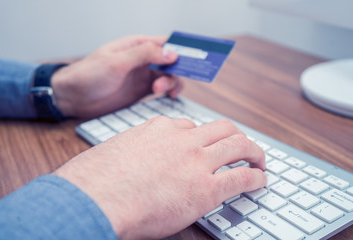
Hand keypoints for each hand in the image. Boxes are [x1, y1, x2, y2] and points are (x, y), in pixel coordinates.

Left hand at [51, 35, 180, 117]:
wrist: (73, 98)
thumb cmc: (89, 74)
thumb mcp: (117, 62)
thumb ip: (144, 55)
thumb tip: (172, 53)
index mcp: (137, 45)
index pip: (165, 42)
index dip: (181, 49)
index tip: (194, 58)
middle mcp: (143, 59)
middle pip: (171, 61)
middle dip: (177, 69)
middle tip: (173, 80)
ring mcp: (143, 76)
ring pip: (169, 76)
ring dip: (170, 83)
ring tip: (159, 91)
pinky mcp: (141, 91)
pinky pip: (162, 89)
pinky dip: (169, 92)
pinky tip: (168, 97)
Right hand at [54, 117, 265, 238]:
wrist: (94, 199)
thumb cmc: (94, 180)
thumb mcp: (113, 152)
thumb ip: (131, 150)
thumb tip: (129, 160)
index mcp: (158, 129)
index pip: (189, 126)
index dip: (201, 136)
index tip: (204, 144)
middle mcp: (181, 140)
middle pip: (221, 128)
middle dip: (235, 135)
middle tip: (242, 145)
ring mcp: (196, 161)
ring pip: (238, 144)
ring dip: (253, 151)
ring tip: (258, 160)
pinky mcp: (206, 188)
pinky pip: (241, 177)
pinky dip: (255, 177)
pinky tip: (259, 180)